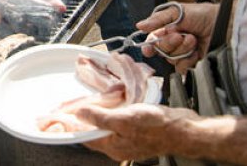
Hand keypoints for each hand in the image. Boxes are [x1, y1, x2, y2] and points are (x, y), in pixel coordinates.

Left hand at [79, 103, 199, 161]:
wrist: (184, 129)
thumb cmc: (157, 126)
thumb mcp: (124, 119)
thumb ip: (100, 118)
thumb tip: (79, 114)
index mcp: (113, 146)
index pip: (85, 137)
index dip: (73, 125)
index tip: (62, 114)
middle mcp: (119, 145)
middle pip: (95, 131)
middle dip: (86, 118)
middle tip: (77, 103)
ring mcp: (130, 139)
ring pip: (108, 125)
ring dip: (101, 113)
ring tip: (94, 100)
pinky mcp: (139, 132)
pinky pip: (121, 122)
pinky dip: (115, 112)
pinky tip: (115, 102)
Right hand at [138, 2, 216, 72]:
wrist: (225, 23)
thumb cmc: (203, 14)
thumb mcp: (177, 11)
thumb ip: (158, 19)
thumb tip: (139, 26)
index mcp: (168, 30)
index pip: (153, 40)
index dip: (149, 46)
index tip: (148, 49)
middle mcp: (174, 42)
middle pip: (161, 51)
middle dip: (169, 43)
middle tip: (181, 35)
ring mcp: (184, 53)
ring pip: (171, 60)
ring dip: (182, 50)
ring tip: (193, 40)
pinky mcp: (194, 63)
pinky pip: (183, 68)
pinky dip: (188, 61)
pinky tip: (196, 52)